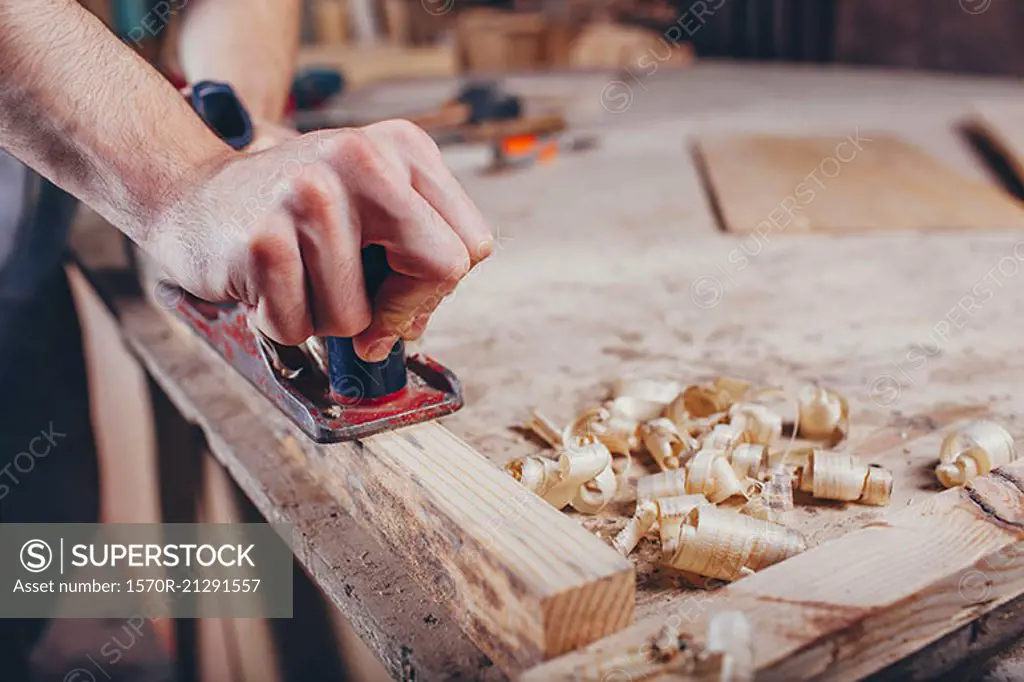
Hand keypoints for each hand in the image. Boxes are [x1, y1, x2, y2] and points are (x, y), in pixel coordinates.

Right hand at [146, 119, 492, 360]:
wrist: (191, 194)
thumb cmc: (290, 214)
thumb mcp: (368, 210)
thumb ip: (413, 258)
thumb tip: (416, 327)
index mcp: (402, 148)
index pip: (471, 244)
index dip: (435, 286)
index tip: (397, 292)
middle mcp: (362, 159)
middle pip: (442, 268)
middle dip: (401, 310)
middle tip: (365, 319)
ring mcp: (310, 195)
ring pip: (359, 316)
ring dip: (324, 319)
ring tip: (298, 280)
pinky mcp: (263, 239)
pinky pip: (300, 328)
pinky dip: (282, 324)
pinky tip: (265, 285)